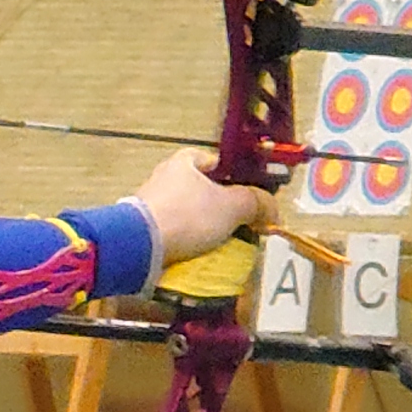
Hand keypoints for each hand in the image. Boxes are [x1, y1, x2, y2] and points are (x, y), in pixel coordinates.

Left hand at [132, 150, 270, 271]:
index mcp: (182, 161)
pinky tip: (197, 252)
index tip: (245, 191)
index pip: (212, 159)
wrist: (140, 245)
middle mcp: (162, 177)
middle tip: (237, 220)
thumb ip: (256, 203)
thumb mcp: (233, 206)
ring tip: (221, 241)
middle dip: (218, 203)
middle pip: (199, 187)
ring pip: (185, 210)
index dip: (232, 173)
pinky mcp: (141, 227)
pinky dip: (185, 239)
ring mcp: (149, 202)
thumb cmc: (188, 216)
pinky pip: (172, 230)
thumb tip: (270, 209)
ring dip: (201, 224)